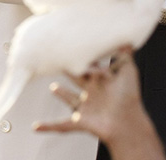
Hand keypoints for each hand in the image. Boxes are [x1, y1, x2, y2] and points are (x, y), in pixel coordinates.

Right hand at [35, 49, 165, 159]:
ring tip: (52, 88)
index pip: (90, 66)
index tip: (74, 45)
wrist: (128, 123)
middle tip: (58, 59)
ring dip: (61, 94)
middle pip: (77, 78)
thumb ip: (125, 55)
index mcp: (102, 81)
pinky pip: (61, 125)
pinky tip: (35, 127)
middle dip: (69, 70)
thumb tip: (126, 38)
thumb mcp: (128, 71)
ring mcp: (85, 108)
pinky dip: (47, 126)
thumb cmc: (130, 97)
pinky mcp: (80, 121)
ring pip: (70, 99)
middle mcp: (93, 93)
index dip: (83, 57)